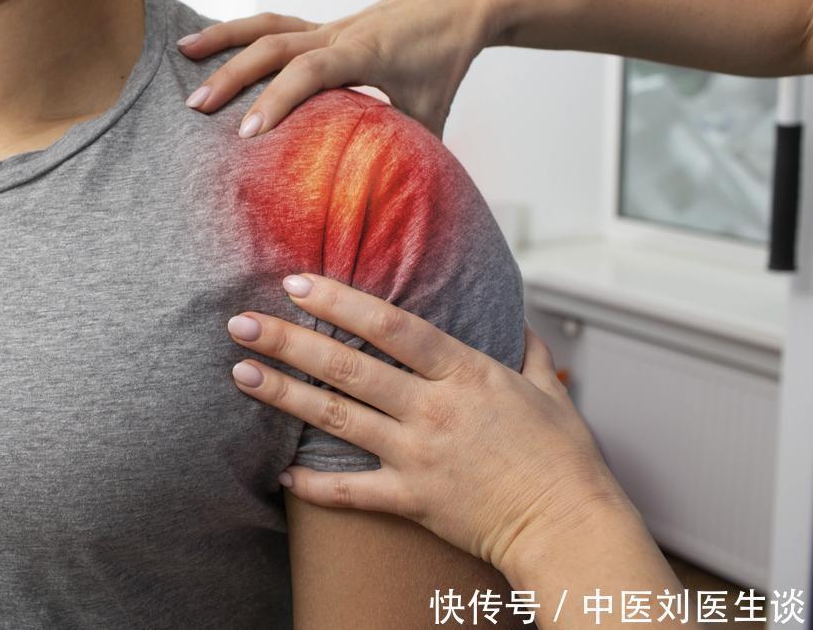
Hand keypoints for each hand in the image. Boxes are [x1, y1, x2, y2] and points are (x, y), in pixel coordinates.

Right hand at [178, 0, 507, 137]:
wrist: (463, 0)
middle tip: (194, 107)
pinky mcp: (325, 25)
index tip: (247, 132)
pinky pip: (275, 24)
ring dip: (223, 38)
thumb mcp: (432, 110)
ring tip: (183, 51)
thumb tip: (390, 200)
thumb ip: (407, 150)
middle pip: (274, 44)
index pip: (310, 71)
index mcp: (364, 53)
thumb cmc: (447, 57)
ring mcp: (328, 25)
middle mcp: (339, 34)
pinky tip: (213, 43)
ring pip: (267, 25)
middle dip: (231, 75)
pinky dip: (241, 31)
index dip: (277, 99)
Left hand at [225, 272, 632, 573]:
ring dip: (283, 395)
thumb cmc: (565, 461)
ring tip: (241, 373)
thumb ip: (528, 354)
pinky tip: (280, 472)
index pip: (390, 326)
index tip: (297, 284)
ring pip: (336, 418)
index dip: (339, 301)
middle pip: (347, 367)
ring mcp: (418, 455)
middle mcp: (434, 409)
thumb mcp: (551, 392)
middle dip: (289, 341)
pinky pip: (350, 492)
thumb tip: (521, 324)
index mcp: (466, 373)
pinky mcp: (412, 499)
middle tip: (243, 323)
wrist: (571, 529)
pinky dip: (313, 485)